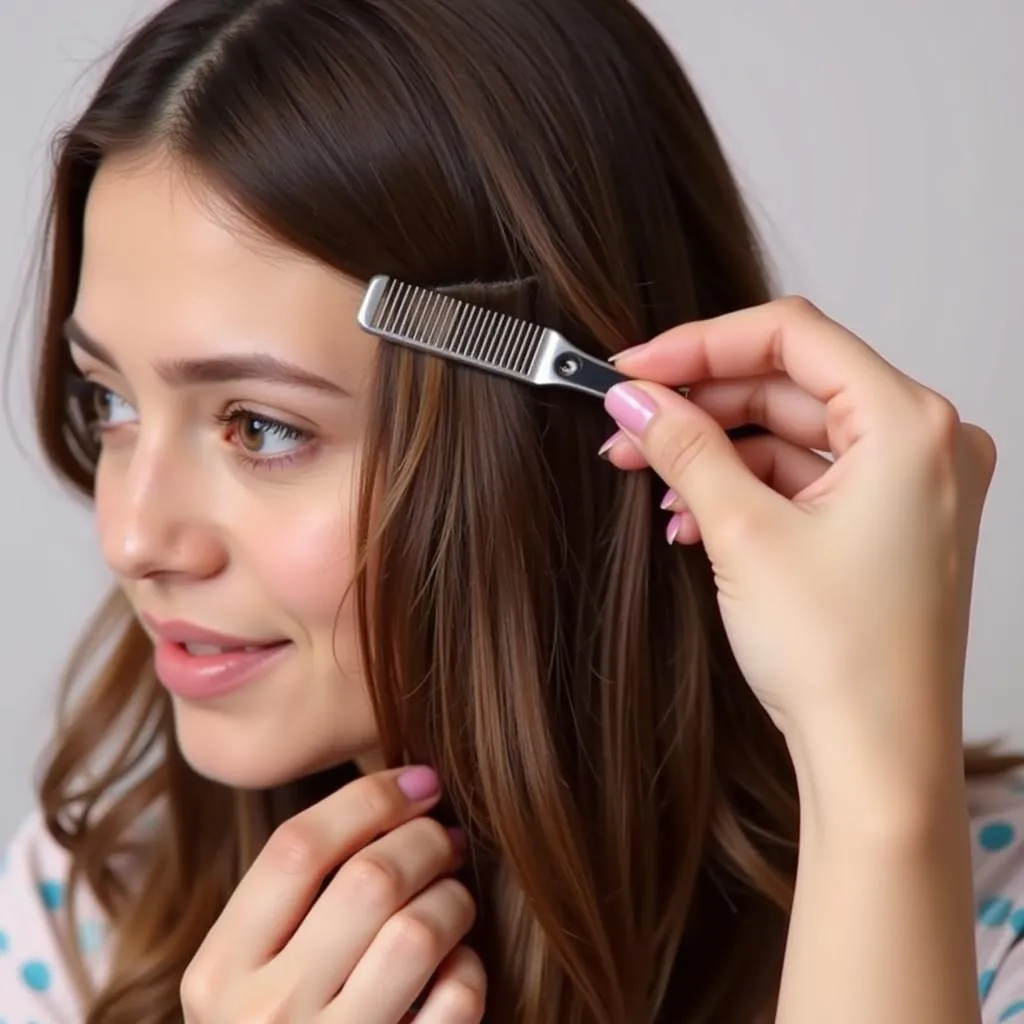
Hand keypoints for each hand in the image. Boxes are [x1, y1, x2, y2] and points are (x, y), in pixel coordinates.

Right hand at [180, 767, 484, 1022]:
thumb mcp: (249, 975)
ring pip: (417, 932)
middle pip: (368, 880)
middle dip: (425, 840)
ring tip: (455, 896)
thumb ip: (292, 901)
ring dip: (453, 899)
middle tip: (447, 836)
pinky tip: (459, 964)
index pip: (297, 846)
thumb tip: (392, 796)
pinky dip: (469, 969)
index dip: (370, 798)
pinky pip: (455, 1000)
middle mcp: (264, 1014)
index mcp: (219, 972)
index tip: (419, 780)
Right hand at [602, 297, 996, 779]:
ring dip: (714, 450)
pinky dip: (743, 487)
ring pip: (790, 432)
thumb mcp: (744, 535)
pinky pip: (803, 478)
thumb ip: (685, 448)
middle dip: (699, 403)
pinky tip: (689, 514)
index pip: (793, 335)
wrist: (877, 763)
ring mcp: (907, 487)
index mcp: (911, 426)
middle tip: (628, 420)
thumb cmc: (845, 662)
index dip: (700, 344)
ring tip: (648, 473)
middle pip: (789, 382)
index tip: (636, 367)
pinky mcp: (885, 525)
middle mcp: (924, 446)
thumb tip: (635, 399)